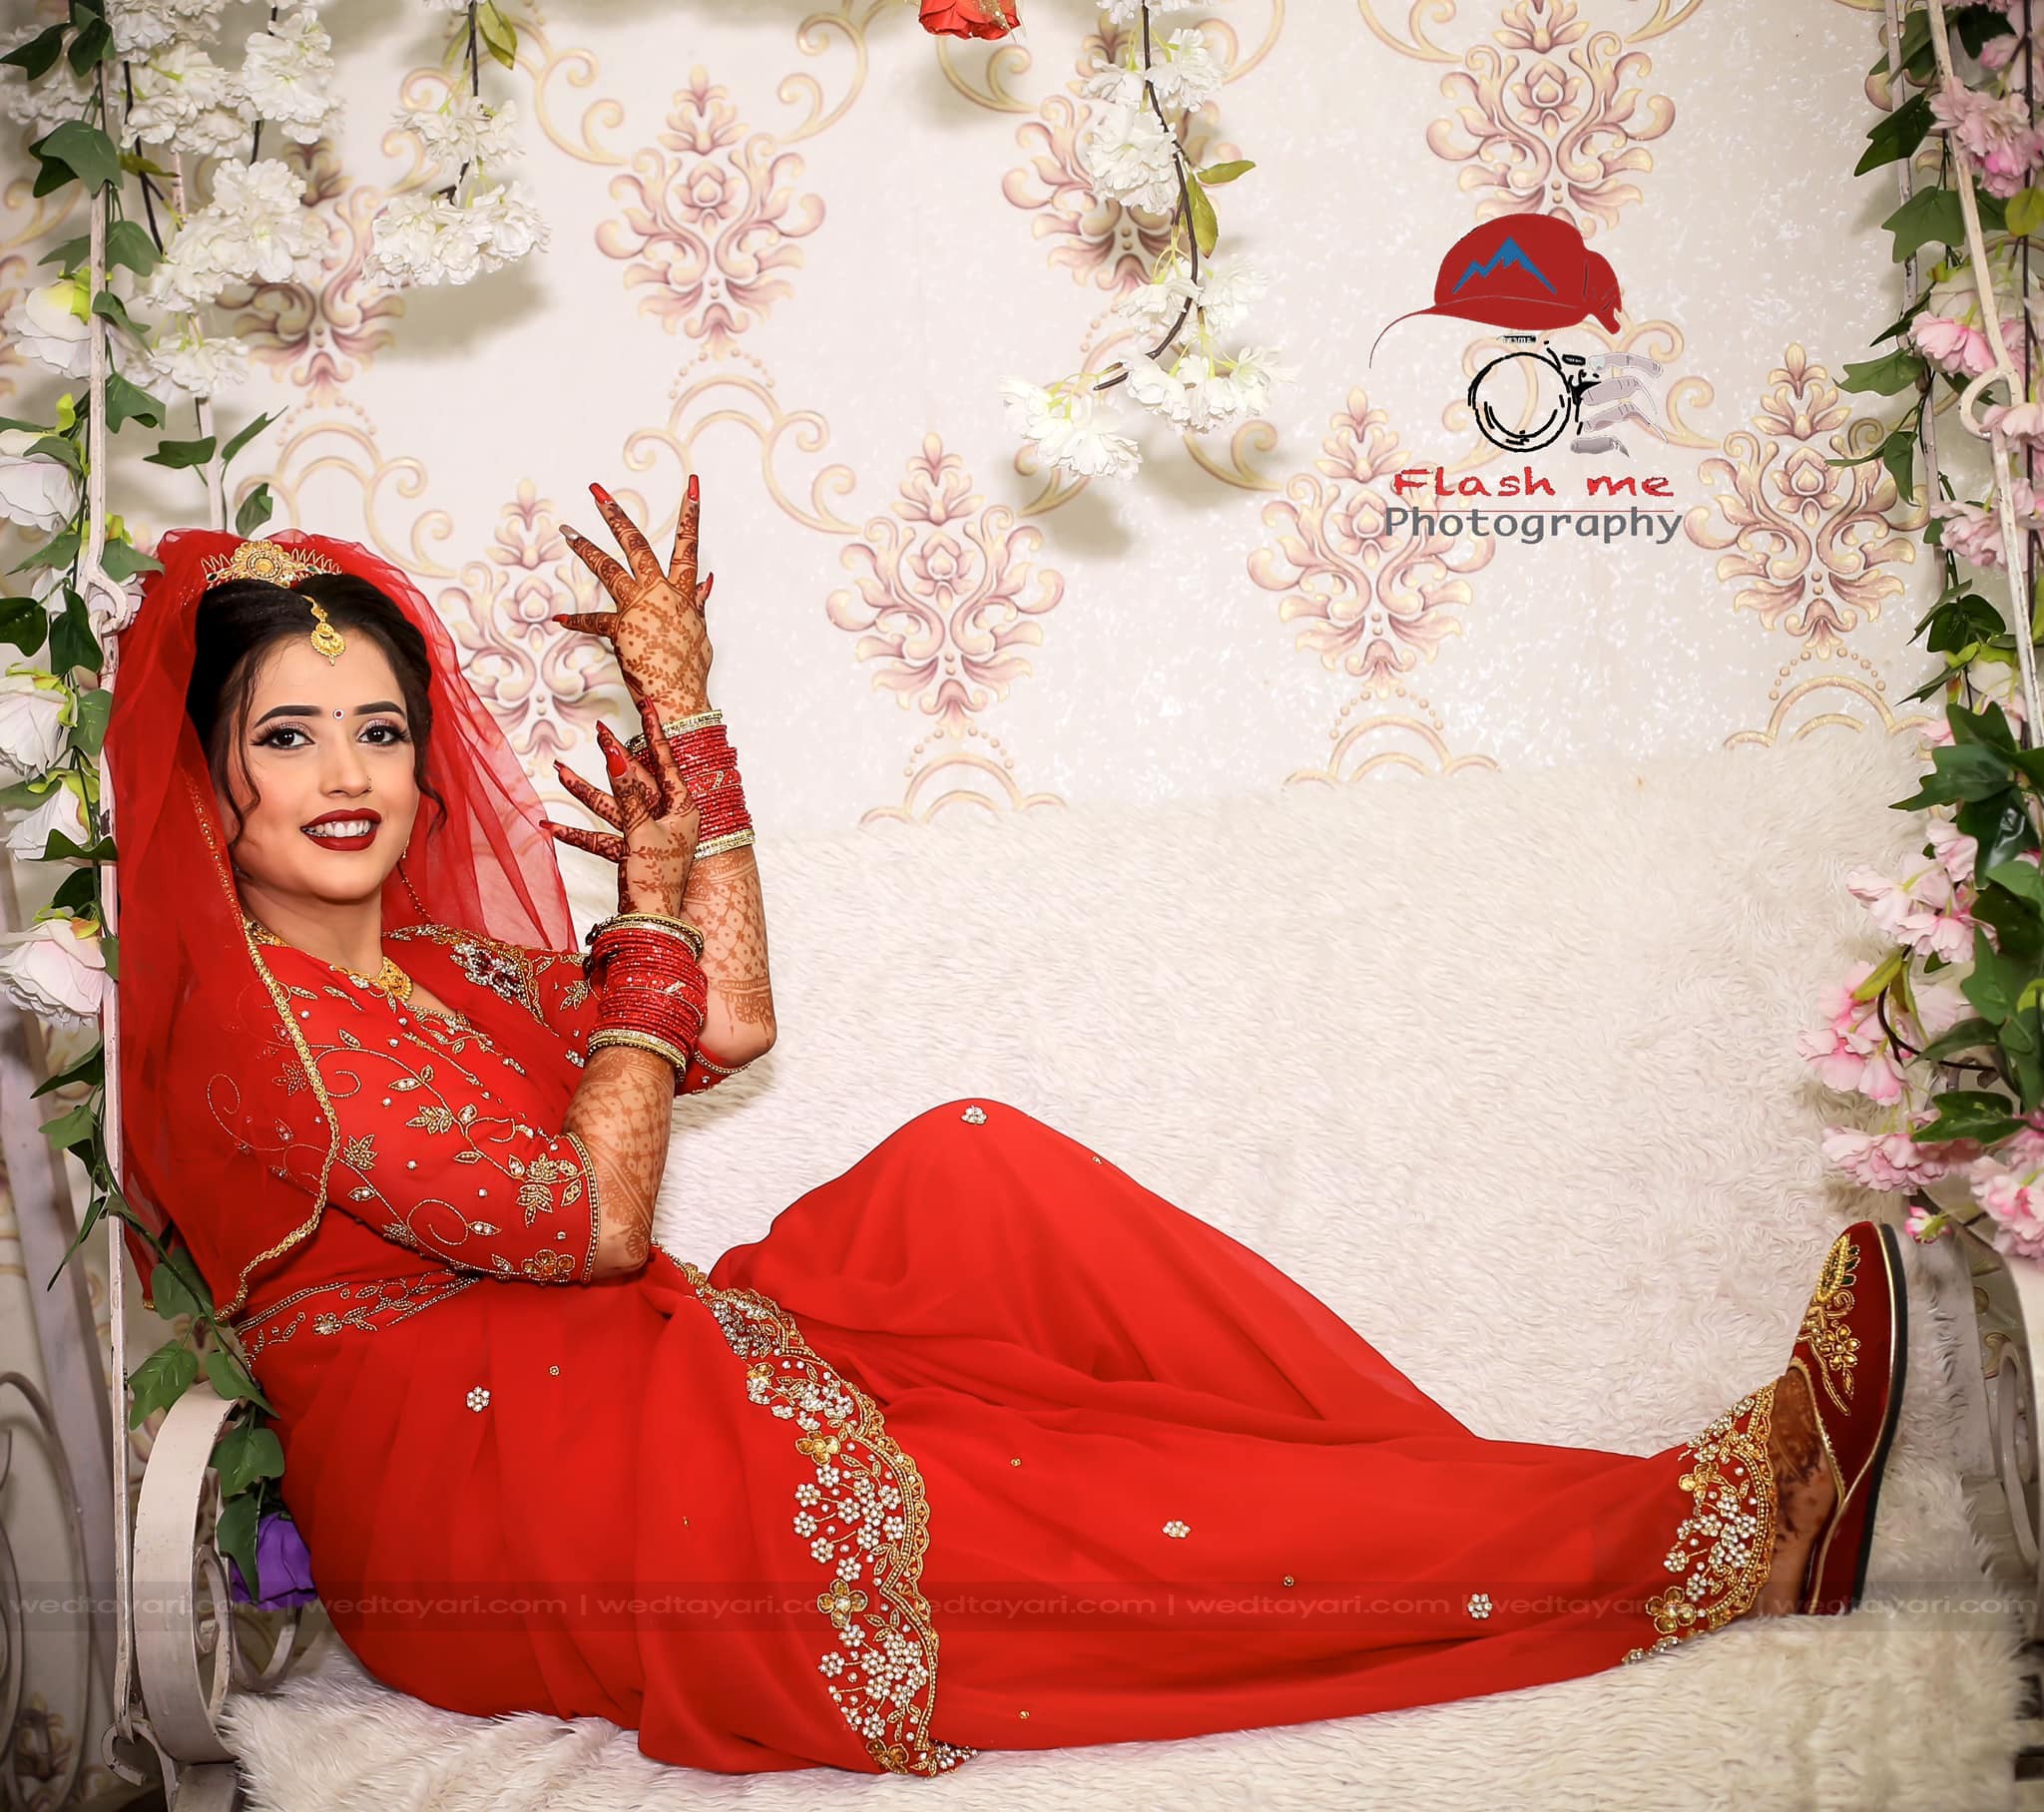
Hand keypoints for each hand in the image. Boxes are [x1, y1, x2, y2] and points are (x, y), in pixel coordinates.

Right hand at [543, 695, 700, 916]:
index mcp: (682, 807)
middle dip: (614, 756)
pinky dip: (578, 832)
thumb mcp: (642, 831)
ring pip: (614, 805)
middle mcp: (668, 817)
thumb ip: (628, 794)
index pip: (665, 759)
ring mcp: (648, 834)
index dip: (653, 729)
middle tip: (598, 728)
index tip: (647, 701)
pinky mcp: (631, 852)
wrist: (651, 924)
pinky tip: (549, 826)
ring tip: (559, 769)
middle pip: (636, 779)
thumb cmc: (657, 880)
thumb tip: (617, 756)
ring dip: (585, 791)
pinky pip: (602, 836)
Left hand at [555, 476, 714, 717]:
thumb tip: (709, 582)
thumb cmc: (691, 669)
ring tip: (567, 530)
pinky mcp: (621, 628)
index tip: (691, 484)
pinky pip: (595, 621)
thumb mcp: (700, 632)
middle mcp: (660, 592)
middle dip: (617, 516)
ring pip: (609, 568)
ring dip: (586, 547)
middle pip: (637, 544)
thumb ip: (699, 604)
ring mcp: (639, 607)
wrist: (680, 696)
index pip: (689, 544)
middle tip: (597, 492)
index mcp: (683, 593)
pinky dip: (578, 622)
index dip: (691, 512)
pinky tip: (560, 618)